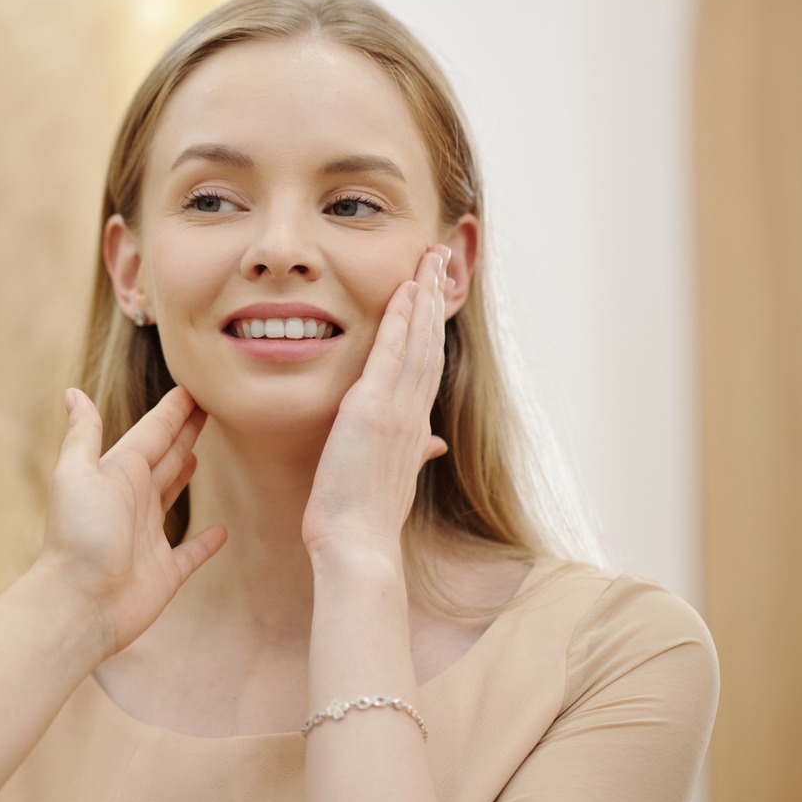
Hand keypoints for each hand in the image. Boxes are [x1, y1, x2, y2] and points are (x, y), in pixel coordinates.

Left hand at [36, 386, 227, 657]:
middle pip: (166, 458)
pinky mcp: (164, 572)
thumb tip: (72, 392)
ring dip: (185, 474)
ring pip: (173, 495)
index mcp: (118, 473)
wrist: (79, 602)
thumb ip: (83, 434)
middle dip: (184, 433)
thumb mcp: (76, 473)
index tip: (194, 387)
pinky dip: (206, 543)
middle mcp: (134, 500)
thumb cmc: (78, 534)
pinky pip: (190, 553)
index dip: (173, 411)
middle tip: (209, 409)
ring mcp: (149, 536)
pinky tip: (221, 531)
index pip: (152, 433)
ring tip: (200, 455)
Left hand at [301, 245, 450, 560]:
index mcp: (414, 426)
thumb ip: (415, 453)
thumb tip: (432, 444)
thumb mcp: (394, 479)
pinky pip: (391, 354)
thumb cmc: (365, 519)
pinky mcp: (374, 411)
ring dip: (425, 296)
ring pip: (418, 341)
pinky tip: (405, 290)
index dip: (432, 325)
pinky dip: (400, 321)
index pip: (427, 363)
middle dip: (436, 297)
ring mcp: (397, 410)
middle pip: (430, 342)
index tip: (434, 291)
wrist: (359, 546)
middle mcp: (413, 412)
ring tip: (432, 258)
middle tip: (443, 255)